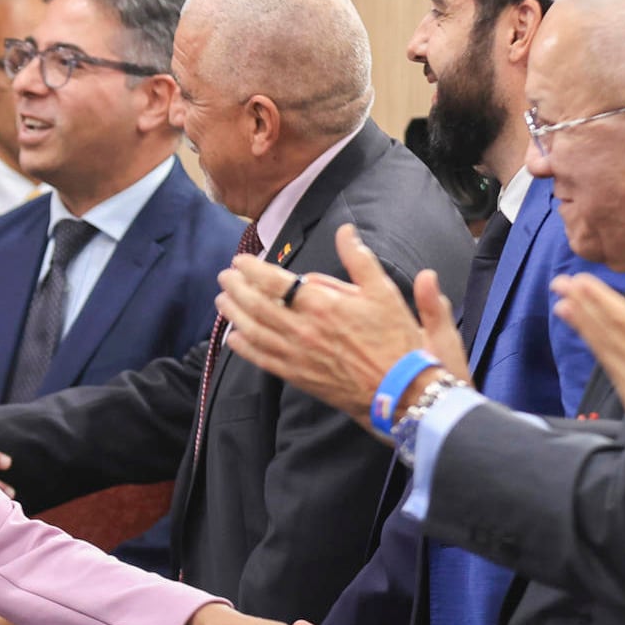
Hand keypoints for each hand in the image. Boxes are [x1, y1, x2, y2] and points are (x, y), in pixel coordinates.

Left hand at [216, 223, 469, 427]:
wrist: (403, 392)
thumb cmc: (399, 342)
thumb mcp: (386, 292)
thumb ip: (361, 260)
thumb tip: (345, 231)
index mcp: (323, 304)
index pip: (275, 281)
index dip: (253, 269)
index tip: (240, 261)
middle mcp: (304, 329)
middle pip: (257, 305)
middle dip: (237, 288)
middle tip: (225, 276)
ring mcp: (298, 356)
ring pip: (254, 331)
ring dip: (234, 314)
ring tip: (222, 300)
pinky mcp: (299, 377)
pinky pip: (263, 361)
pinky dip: (244, 348)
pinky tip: (233, 338)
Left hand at [553, 271, 624, 440]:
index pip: (622, 317)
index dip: (598, 298)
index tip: (580, 280)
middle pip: (604, 330)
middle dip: (581, 304)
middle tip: (559, 284)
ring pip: (602, 349)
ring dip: (581, 325)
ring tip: (562, 306)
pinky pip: (609, 366)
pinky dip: (595, 347)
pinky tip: (588, 336)